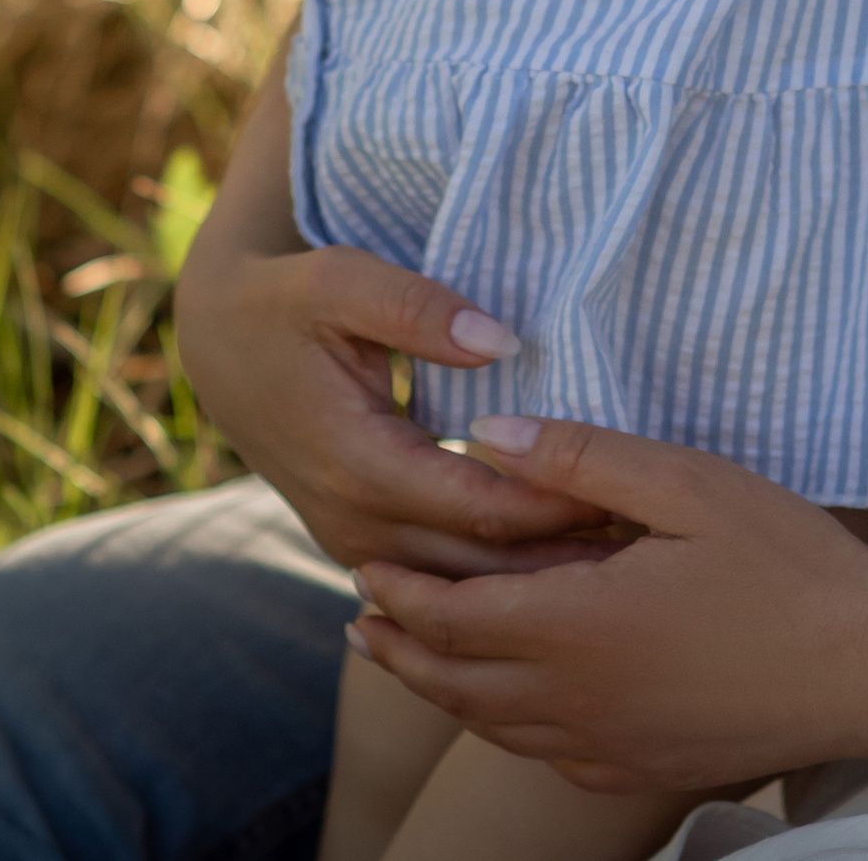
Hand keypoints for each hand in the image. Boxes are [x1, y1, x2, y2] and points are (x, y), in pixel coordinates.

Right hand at [172, 232, 623, 579]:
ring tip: (621, 564)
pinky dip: (498, 576)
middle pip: (476, 567)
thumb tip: (501, 341)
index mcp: (358, 461)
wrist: (219, 343)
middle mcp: (354, 521)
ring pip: (459, 587)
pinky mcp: (360, 544)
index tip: (628, 500)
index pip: (478, 507)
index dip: (553, 506)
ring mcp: (354, 544)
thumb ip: (419, 309)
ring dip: (534, 579)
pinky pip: (438, 577)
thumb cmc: (289, 301)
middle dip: (559, 561)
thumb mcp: (343, 280)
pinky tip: (560, 562)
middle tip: (649, 550)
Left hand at [349, 418, 867, 792]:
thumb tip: (486, 438)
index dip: (399, 593)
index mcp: (575, 627)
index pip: (450, 618)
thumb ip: (580, 460)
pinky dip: (502, 724)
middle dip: (399, 647)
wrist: (866, 669)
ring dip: (441, 688)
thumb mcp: (686, 484)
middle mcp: (574, 702)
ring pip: (492, 726)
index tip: (366, 563)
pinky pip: (544, 753)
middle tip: (362, 617)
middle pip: (454, 683)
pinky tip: (510, 700)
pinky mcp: (638, 770)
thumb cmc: (786, 563)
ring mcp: (605, 747)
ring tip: (411, 656)